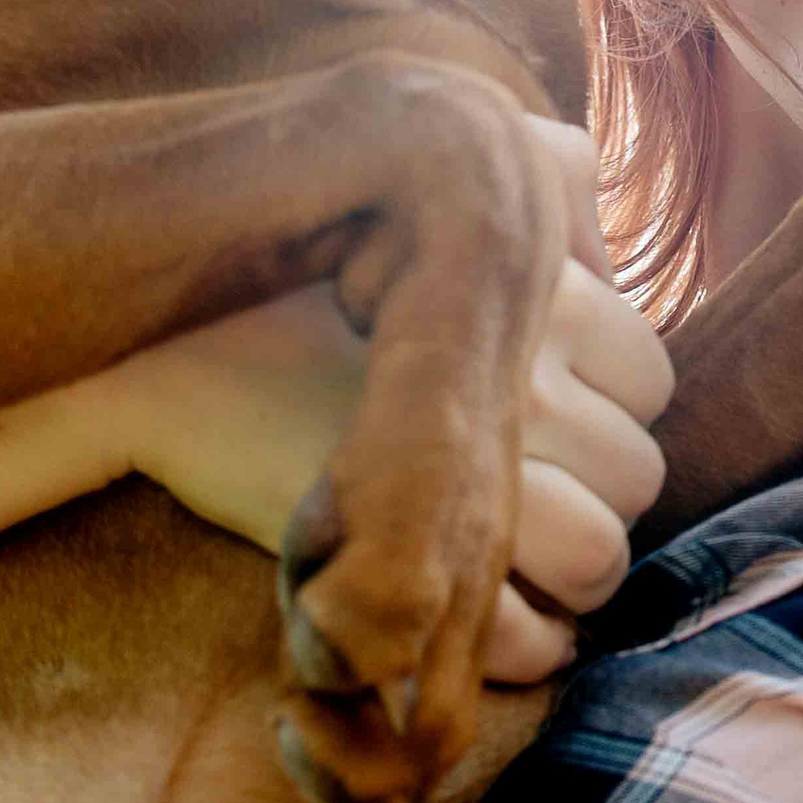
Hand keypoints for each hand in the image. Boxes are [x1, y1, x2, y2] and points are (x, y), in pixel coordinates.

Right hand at [88, 117, 671, 682]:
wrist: (155, 352)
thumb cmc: (284, 268)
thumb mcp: (422, 157)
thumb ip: (536, 167)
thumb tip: (602, 227)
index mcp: (533, 277)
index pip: (646, 372)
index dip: (612, 410)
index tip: (554, 424)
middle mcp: (525, 363)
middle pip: (637, 471)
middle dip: (598, 498)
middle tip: (535, 501)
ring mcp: (478, 460)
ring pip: (602, 553)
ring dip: (569, 577)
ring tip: (517, 573)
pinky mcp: (420, 555)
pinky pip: (530, 632)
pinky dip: (520, 645)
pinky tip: (476, 622)